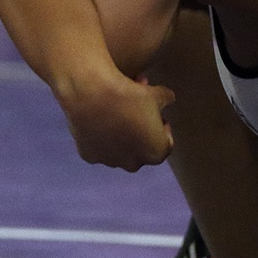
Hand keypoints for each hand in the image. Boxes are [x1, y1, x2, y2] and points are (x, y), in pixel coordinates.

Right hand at [58, 70, 174, 171]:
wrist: (91, 96)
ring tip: (116, 114)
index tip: (158, 116)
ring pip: (119, 151)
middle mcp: (133, 163)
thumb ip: (165, 99)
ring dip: (121, 136)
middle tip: (138, 114)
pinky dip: (101, 137)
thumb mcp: (156, 93)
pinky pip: (99, 147)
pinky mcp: (89, 156)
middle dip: (142, 134)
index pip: (166, 144)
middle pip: (142, 150)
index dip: (163, 129)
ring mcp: (110, 161)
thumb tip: (168, 98)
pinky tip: (98, 120)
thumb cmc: (129, 96)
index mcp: (155, 152)